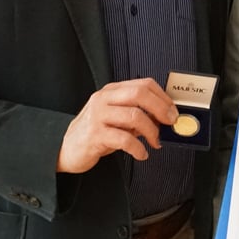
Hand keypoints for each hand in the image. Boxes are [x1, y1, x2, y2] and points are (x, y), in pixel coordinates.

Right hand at [56, 78, 177, 173]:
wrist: (65, 149)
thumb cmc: (95, 132)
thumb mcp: (116, 117)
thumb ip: (137, 114)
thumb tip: (164, 118)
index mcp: (112, 91)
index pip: (143, 84)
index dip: (163, 97)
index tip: (173, 111)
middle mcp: (104, 99)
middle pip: (140, 94)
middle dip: (160, 109)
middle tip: (169, 123)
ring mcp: (98, 116)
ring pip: (135, 116)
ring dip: (152, 131)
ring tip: (156, 142)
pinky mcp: (94, 135)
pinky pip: (124, 140)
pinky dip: (138, 148)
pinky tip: (141, 154)